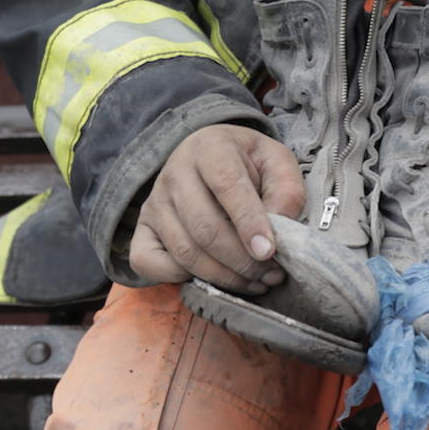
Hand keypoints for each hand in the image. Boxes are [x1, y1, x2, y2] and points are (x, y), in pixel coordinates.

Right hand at [130, 124, 304, 293]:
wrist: (211, 156)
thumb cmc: (249, 164)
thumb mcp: (277, 163)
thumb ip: (286, 192)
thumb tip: (278, 231)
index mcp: (211, 148)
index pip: (227, 185)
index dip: (249, 222)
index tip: (269, 252)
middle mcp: (175, 173)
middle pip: (205, 228)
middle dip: (242, 260)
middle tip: (272, 274)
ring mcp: (155, 202)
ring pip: (184, 252)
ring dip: (223, 276)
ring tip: (257, 281)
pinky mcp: (142, 228)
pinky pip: (148, 262)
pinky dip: (181, 279)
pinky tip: (215, 278)